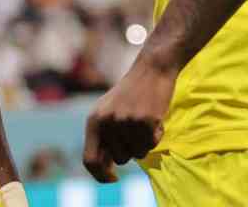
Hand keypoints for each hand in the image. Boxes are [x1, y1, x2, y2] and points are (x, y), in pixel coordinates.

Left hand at [82, 56, 178, 182]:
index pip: (90, 160)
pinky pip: (152, 144)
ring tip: (145, 120)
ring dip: (145, 143)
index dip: (100, 175)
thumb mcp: (108, 111)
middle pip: (119, 159)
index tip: (113, 179)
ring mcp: (126, 122)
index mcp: (94, 120)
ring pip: (137, 154)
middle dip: (130, 150)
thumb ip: (103, 137)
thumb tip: (103, 168)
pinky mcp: (146, 121)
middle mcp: (107, 122)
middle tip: (136, 128)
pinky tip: (156, 118)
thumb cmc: (131, 92)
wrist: (152, 68)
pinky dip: (157, 136)